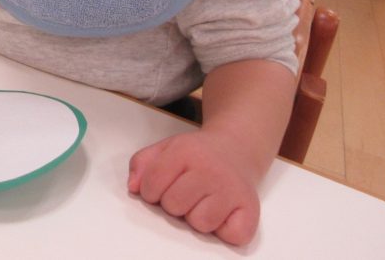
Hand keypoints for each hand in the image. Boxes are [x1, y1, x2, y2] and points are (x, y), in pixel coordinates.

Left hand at [127, 130, 259, 245]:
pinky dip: (225, 230)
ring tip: (203, 200)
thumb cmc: (197, 154)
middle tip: (186, 191)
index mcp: (184, 152)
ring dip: (197, 217)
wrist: (236, 148)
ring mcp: (232, 189)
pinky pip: (231, 236)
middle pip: (174, 206)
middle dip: (173, 203)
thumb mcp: (165, 149)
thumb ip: (142, 164)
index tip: (160, 187)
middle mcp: (210, 170)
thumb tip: (133, 188)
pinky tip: (222, 211)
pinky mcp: (251, 209)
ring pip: (200, 223)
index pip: (152, 185)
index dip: (150, 191)